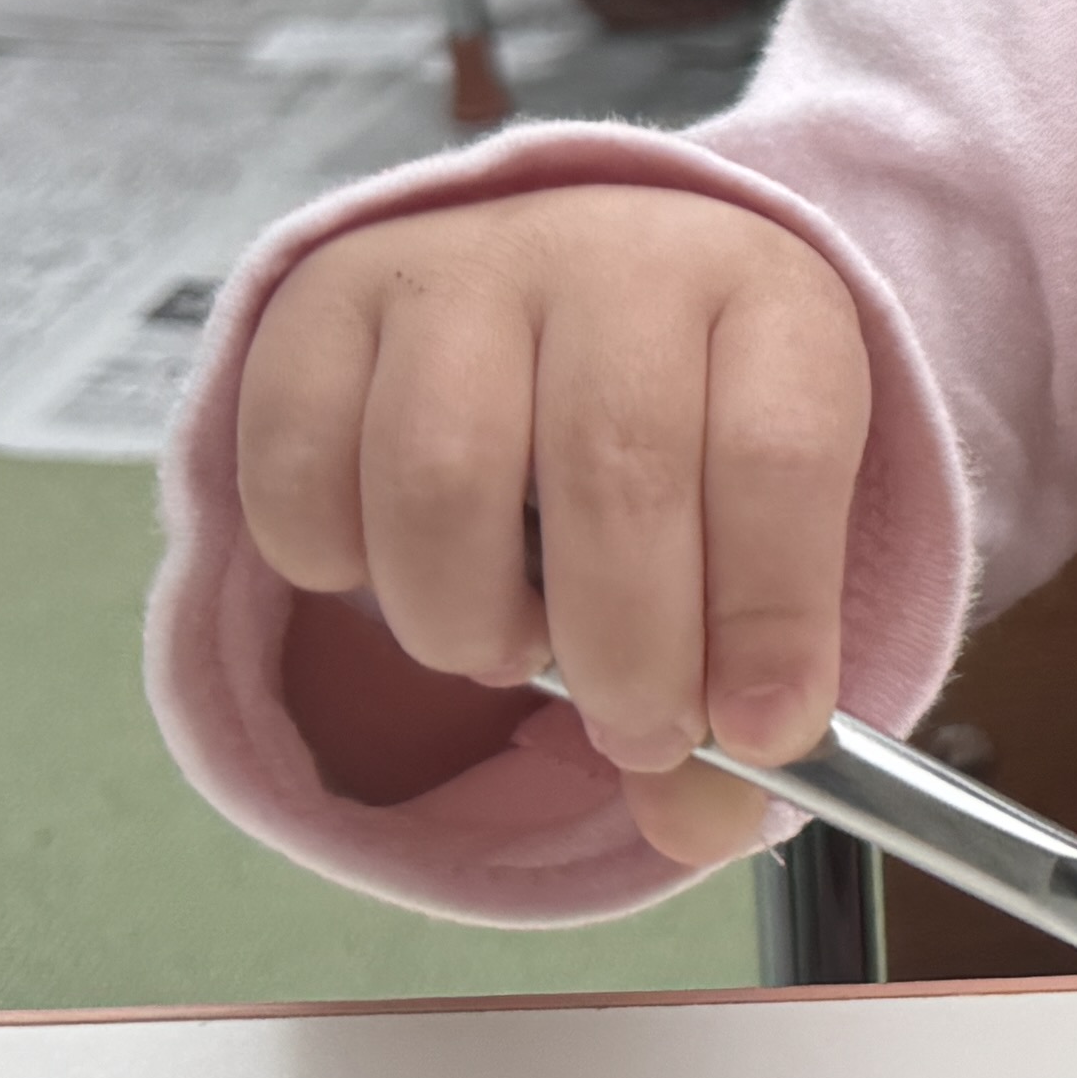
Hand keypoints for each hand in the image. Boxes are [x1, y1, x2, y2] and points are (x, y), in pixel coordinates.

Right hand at [235, 184, 869, 866]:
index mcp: (765, 296)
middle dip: (625, 653)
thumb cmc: (687, 420)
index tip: (758, 736)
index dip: (771, 616)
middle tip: (633, 729)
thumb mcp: (759, 526)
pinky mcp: (327, 293)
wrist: (574, 277)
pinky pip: (300, 470)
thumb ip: (743, 680)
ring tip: (508, 637)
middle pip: (611, 476)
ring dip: (470, 617)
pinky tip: (397, 564)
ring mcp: (463, 265)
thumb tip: (704, 822)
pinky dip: (339, 565)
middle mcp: (614, 255)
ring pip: (440, 476)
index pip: (776, 455)